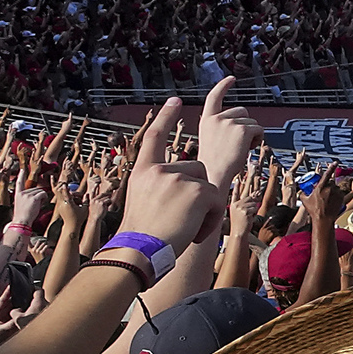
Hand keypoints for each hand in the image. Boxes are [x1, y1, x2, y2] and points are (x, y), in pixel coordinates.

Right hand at [116, 96, 222, 252]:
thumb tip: (187, 184)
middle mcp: (158, 170)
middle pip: (196, 169)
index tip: (175, 100)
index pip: (154, 137)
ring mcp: (177, 178)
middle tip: (179, 220)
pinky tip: (193, 232)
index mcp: (142, 171)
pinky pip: (216, 201)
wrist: (137, 253)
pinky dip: (211, 220)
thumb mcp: (143, 201)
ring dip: (204, 209)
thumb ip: (160, 185)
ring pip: (208, 186)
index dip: (166, 118)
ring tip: (184, 228)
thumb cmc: (141, 237)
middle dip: (197, 193)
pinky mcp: (197, 191)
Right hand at [195, 75, 261, 187]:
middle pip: (242, 111)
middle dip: (245, 125)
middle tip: (236, 144)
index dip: (223, 86)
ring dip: (252, 135)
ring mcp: (229, 122)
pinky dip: (258, 139)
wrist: (213, 175)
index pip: (214, 97)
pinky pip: (259, 129)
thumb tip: (241, 124)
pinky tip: (247, 149)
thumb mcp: (211, 139)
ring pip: (252, 122)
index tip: (231, 78)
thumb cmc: (213, 164)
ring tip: (239, 149)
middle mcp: (217, 118)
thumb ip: (221, 127)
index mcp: (206, 120)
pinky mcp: (242, 129)